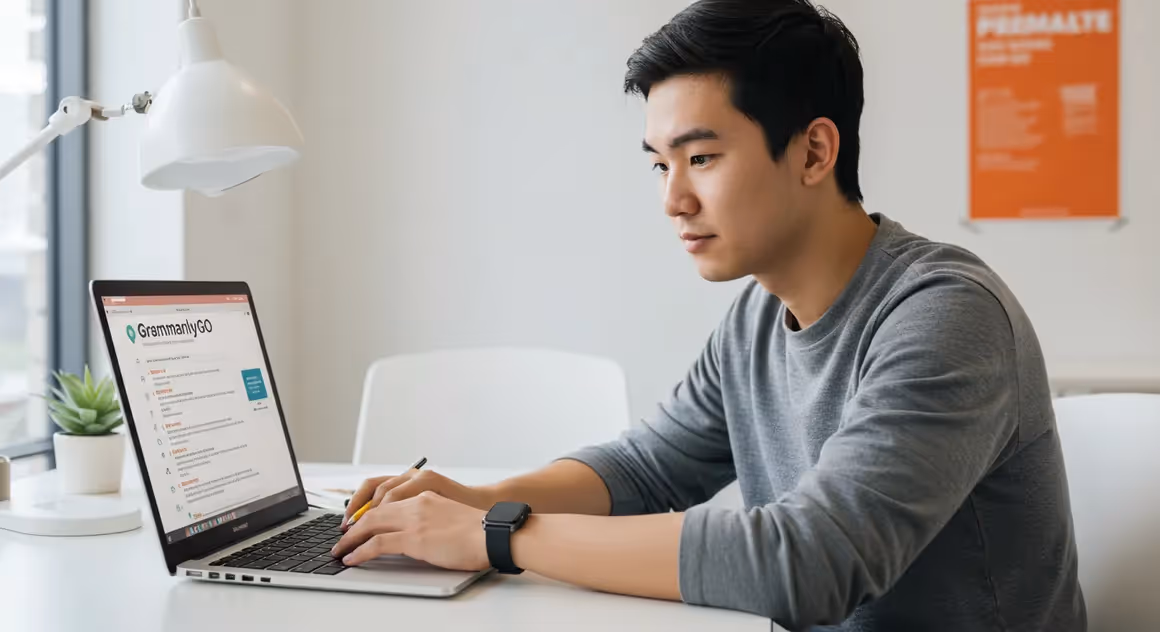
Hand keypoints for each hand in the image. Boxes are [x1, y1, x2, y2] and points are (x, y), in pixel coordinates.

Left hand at [332, 491, 489, 570]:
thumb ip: (428, 517)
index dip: (366, 507)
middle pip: (372, 508)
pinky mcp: (414, 537)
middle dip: (352, 523)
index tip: (355, 520)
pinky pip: (377, 542)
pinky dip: (360, 551)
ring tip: (340, 550)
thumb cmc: (479, 530)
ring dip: (351, 538)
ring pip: (370, 523)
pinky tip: (352, 558)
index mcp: (425, 493)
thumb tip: (413, 534)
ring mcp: (414, 518)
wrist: (493, 533)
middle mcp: (416, 501)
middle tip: (341, 536)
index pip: (385, 493)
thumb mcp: (449, 514)